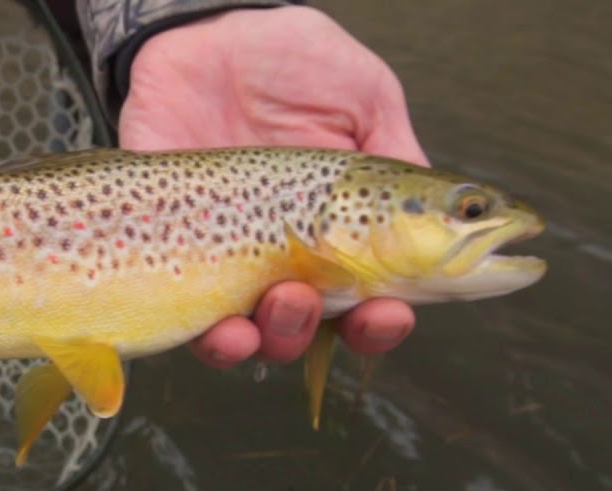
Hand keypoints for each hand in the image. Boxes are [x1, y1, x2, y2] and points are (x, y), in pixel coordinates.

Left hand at [119, 6, 425, 367]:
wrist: (201, 29)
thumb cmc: (288, 59)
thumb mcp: (362, 96)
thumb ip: (397, 158)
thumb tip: (445, 219)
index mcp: (338, 228)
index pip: (369, 295)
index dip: (385, 320)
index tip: (395, 312)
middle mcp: (284, 254)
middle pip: (315, 328)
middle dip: (337, 334)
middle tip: (349, 308)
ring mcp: (225, 256)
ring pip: (257, 334)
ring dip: (281, 336)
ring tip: (287, 301)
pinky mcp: (167, 248)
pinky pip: (187, 320)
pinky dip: (212, 339)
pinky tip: (228, 328)